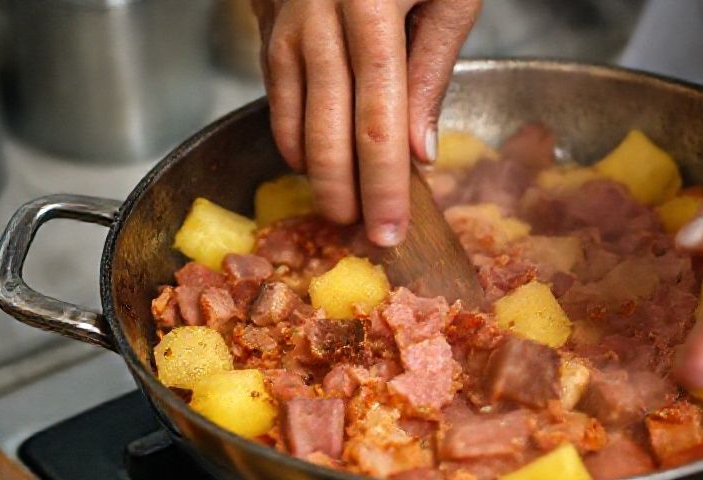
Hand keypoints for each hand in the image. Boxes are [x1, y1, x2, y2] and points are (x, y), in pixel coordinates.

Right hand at [251, 0, 480, 245]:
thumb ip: (433, 67)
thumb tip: (419, 152)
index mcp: (373, 7)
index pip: (381, 121)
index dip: (385, 185)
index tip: (392, 229)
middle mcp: (320, 17)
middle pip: (329, 129)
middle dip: (347, 192)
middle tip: (365, 234)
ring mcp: (288, 19)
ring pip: (293, 115)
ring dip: (315, 172)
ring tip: (338, 209)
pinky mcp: (270, 21)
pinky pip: (273, 91)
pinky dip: (289, 133)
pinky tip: (307, 160)